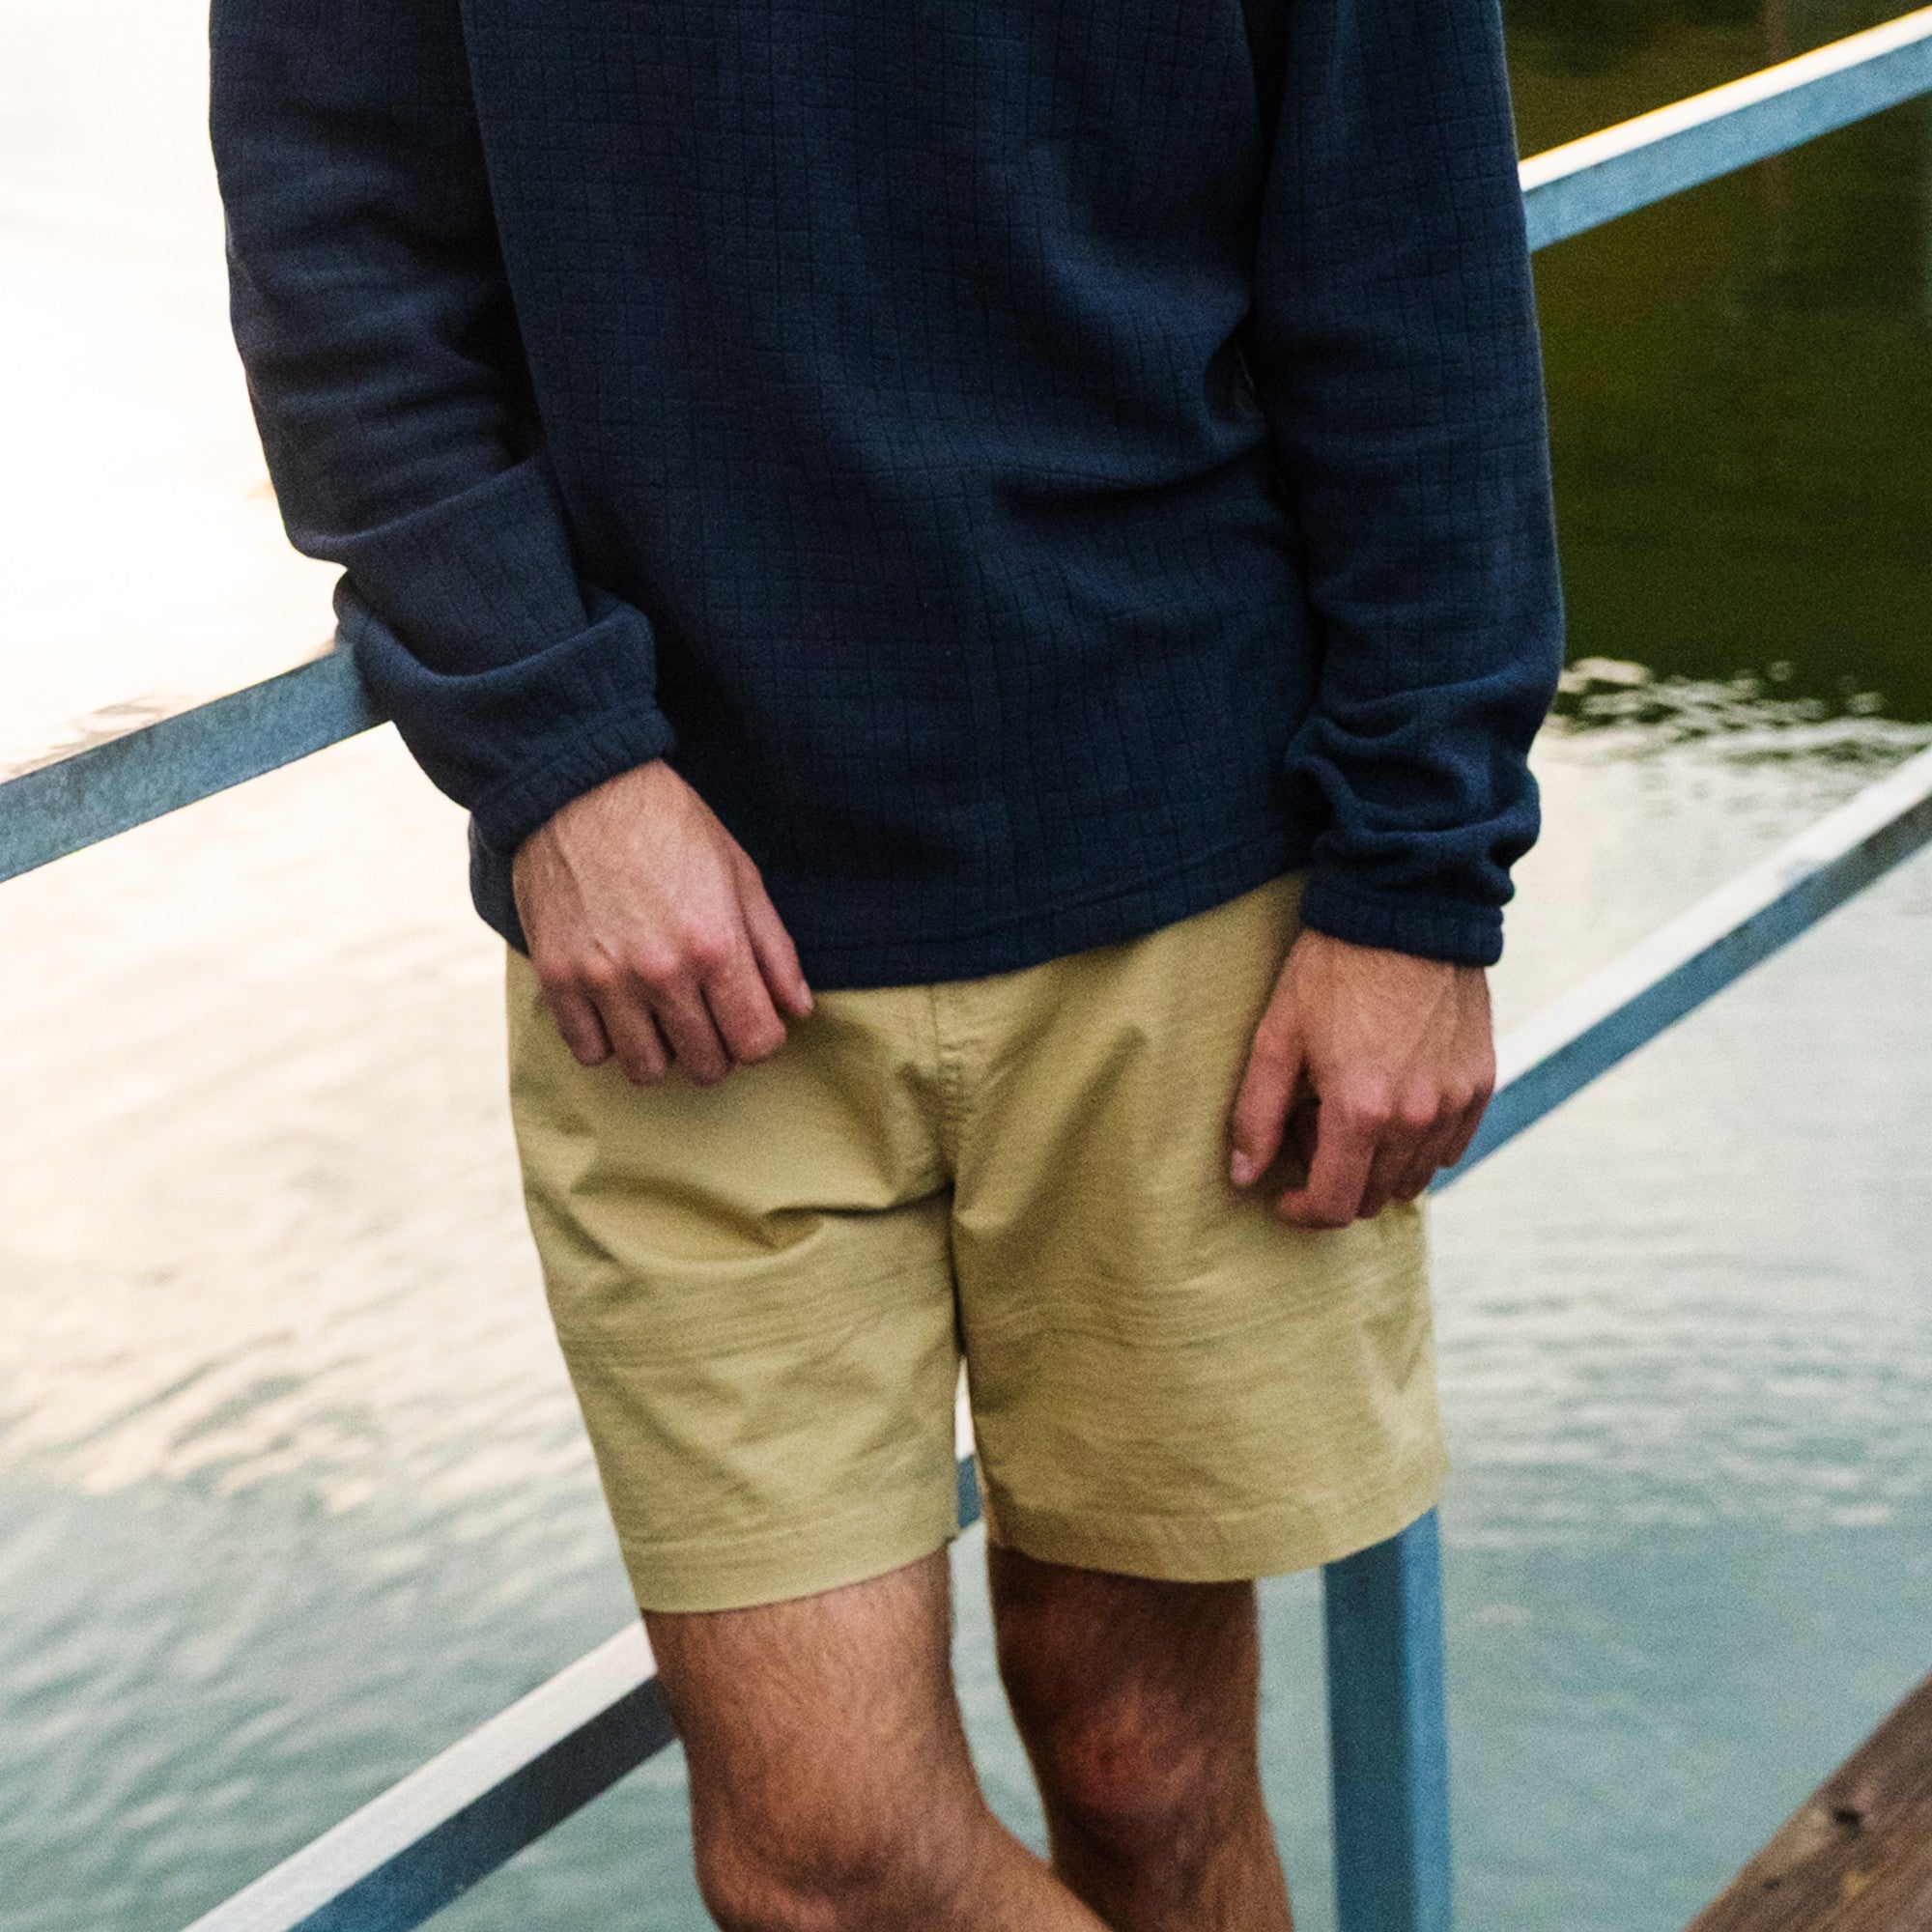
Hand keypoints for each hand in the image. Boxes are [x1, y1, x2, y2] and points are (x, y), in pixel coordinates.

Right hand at [512, 760, 813, 1086]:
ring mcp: (604, 979)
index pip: (756, 1044)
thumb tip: (798, 1010)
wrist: (581, 789)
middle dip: (717, 1049)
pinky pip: (589, 1051)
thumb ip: (774, 949)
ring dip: (662, 1052)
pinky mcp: (557, 977)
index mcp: (716, 946)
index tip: (751, 1017)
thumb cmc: (671, 826)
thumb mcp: (740, 875)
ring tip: (661, 1016)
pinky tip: (617, 1009)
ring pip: (646, 1071)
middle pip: (706, 1066)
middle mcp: (662, 972)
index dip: (762, 1038)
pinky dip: (607, 1041)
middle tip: (708, 1016)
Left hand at [1228, 929, 1493, 1227]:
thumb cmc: (1333, 970)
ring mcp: (1455, 1102)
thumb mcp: (1277, 1036)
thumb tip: (1244, 1175)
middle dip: (1335, 1179)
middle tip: (1311, 1124)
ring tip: (1351, 1105)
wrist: (1406, 913)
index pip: (1336, 1205)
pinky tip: (1392, 1098)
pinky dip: (1418, 1143)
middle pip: (1375, 1197)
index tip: (1283, 1196)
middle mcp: (1416, 1117)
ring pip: (1414, 1177)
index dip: (1302, 1212)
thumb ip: (1257, 1114)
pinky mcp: (1481, 1083)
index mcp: (1361, 1111)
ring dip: (1376, 1164)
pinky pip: (1450, 1146)